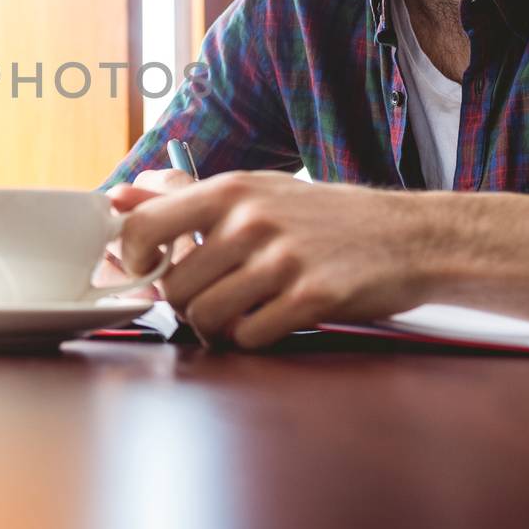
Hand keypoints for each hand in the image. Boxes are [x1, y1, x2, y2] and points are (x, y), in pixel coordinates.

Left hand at [116, 171, 436, 347]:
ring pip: (207, 316)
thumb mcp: (256, 190)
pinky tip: (274, 320)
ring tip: (243, 312)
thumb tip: (118, 196)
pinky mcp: (311, 297)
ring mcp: (282, 259)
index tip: (148, 273)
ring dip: (218, 327)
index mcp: (231, 189)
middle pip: (175, 286)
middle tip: (215, 299)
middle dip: (187, 304)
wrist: (409, 236)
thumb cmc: (326, 217)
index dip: (134, 260)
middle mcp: (251, 220)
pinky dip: (254, 338)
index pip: (145, 227)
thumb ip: (183, 197)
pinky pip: (249, 337)